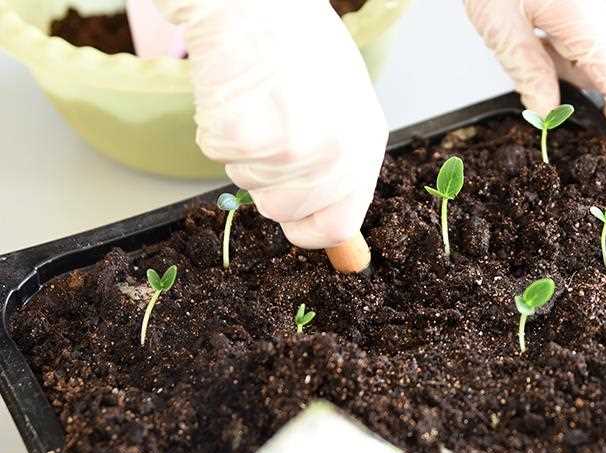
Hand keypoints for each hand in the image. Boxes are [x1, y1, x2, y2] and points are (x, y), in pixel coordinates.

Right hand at [154, 0, 387, 248]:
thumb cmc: (298, 42)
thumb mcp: (343, 104)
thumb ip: (339, 165)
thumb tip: (333, 233)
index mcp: (364, 145)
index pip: (338, 224)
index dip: (311, 230)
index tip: (296, 225)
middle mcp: (334, 155)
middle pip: (283, 210)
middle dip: (268, 180)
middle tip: (269, 125)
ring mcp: (290, 150)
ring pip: (247, 183)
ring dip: (243, 150)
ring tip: (257, 99)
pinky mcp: (244, 137)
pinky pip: (216, 154)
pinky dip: (216, 126)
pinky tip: (234, 91)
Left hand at [466, 0, 605, 165]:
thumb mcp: (498, 20)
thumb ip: (526, 68)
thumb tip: (546, 109)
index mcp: (586, 21)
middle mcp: (601, 13)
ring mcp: (598, 4)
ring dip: (585, 78)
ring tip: (545, 74)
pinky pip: (593, 36)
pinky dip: (574, 55)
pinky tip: (544, 50)